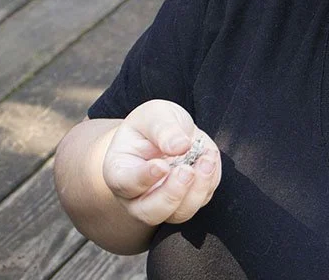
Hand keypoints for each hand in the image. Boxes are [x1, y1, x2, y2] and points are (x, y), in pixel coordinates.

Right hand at [102, 99, 221, 225]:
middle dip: (172, 194)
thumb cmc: (152, 124)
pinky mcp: (187, 202)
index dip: (144, 178)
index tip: (162, 165)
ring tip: (206, 160)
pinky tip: (209, 158)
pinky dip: (209, 182)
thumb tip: (180, 146)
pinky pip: (200, 201)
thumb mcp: (153, 115)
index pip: (126, 184)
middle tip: (187, 171)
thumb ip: (163, 128)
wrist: (167, 133)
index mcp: (119, 172)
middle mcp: (137, 196)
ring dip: (197, 190)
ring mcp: (163, 204)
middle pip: (150, 212)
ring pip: (179, 213)